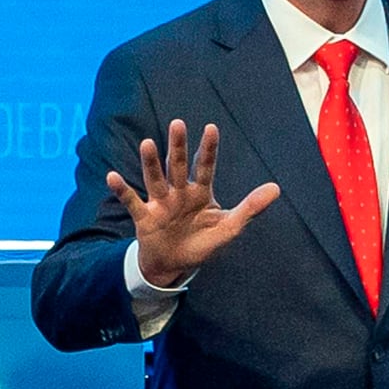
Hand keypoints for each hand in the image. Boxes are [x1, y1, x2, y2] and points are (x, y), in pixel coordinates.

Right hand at [107, 120, 278, 286]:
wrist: (175, 265)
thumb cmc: (203, 243)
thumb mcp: (230, 227)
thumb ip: (251, 208)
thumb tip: (276, 188)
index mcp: (201, 193)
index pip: (206, 167)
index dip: (208, 149)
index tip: (211, 128)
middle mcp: (179, 193)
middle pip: (178, 166)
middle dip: (178, 147)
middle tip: (177, 124)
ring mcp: (160, 203)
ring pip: (155, 179)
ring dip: (151, 162)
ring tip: (147, 144)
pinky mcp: (144, 217)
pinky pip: (131, 201)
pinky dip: (122, 190)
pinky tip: (112, 177)